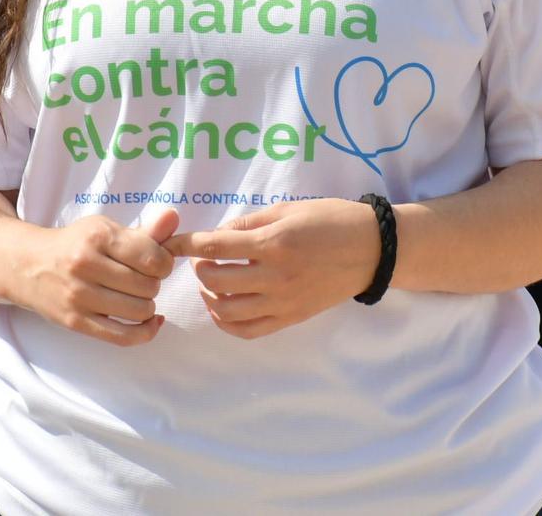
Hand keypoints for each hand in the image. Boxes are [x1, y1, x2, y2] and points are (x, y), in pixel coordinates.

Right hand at [11, 208, 177, 346]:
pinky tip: (151, 322)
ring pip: (139, 311)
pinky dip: (146, 332)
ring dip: (147, 306)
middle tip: (142, 279)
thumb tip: (174, 217)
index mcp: (98, 236)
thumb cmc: (75, 245)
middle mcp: (86, 265)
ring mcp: (79, 296)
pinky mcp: (76, 322)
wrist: (27, 266)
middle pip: (148, 286)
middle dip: (154, 284)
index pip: (152, 257)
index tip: (157, 262)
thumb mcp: (105, 229)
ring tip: (136, 295)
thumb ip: (144, 230)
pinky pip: (123, 337)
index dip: (165, 263)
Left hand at [164, 198, 380, 339]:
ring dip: (209, 296)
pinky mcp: (291, 318)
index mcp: (274, 243)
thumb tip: (218, 235)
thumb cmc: (331, 220)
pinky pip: (248, 330)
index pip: (216, 246)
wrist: (371, 249)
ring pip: (226, 311)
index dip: (186, 244)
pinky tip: (222, 307)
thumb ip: (250, 223)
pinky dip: (226, 322)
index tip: (170, 244)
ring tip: (212, 281)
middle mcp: (275, 277)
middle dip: (199, 268)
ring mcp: (283, 302)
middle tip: (205, 257)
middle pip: (215, 280)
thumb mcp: (289, 210)